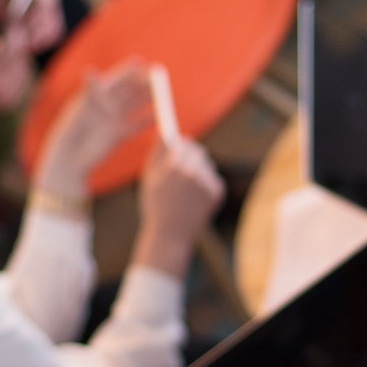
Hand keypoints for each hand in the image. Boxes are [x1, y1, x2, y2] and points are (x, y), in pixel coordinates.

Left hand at [35, 62, 152, 196]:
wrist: (71, 158)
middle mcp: (106, 105)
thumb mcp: (81, 107)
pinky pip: (135, 125)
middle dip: (143, 83)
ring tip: (163, 94)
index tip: (142, 61)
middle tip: (158, 76)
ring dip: (147, 99)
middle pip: (128, 91)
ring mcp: (113, 120)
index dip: (128, 70)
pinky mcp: (118, 135)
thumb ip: (90, 90)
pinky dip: (146, 121)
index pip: (115, 79)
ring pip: (134, 106)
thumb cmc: (71, 130)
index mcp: (96, 95)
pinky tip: (158, 117)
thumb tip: (90, 69)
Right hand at [134, 137, 224, 276]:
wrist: (170, 235)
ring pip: (206, 166)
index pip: (183, 142)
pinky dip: (206, 186)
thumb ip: (157, 152)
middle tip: (184, 169)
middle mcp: (193, 170)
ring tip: (186, 192)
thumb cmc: (156, 206)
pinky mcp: (218, 192)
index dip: (181, 147)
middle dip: (192, 156)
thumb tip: (165, 131)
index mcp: (174, 165)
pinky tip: (194, 200)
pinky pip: (213, 179)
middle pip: (198, 151)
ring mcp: (207, 181)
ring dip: (199, 172)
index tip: (179, 149)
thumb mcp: (149, 178)